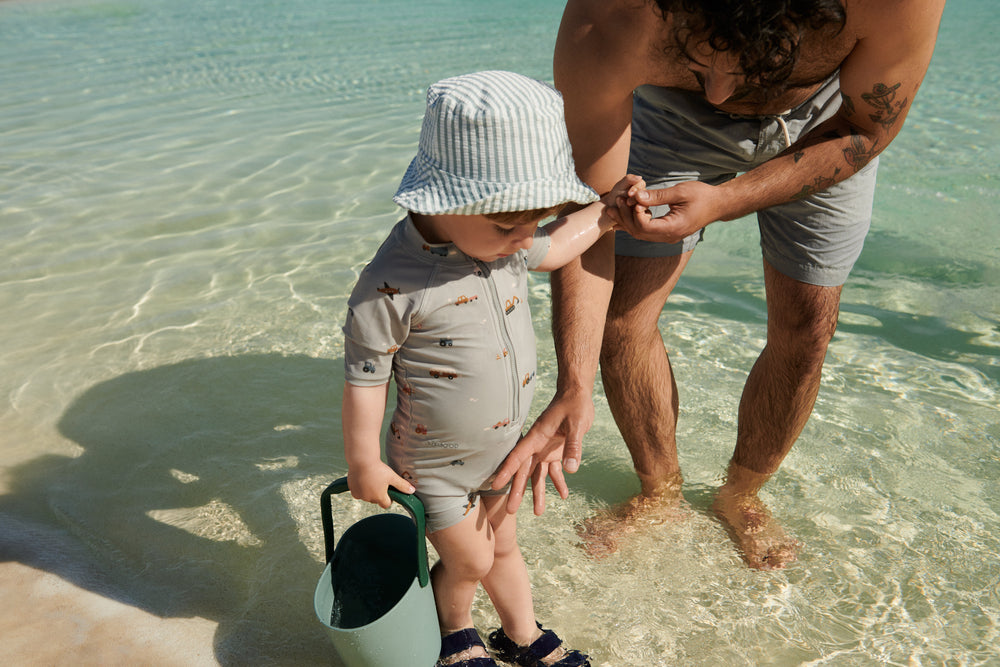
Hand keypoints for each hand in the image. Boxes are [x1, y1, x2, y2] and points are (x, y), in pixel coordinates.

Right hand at [347, 461, 414, 508]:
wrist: (362, 460)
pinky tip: (363, 479)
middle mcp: (369, 498)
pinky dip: (360, 488)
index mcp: (379, 497)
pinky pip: (357, 493)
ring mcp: (359, 495)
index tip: (389, 491)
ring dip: (369, 491)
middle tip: (380, 482)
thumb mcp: (392, 477)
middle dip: (378, 493)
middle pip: (376, 500)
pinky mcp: (352, 490)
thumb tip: (412, 491)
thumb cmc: (378, 468)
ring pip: (366, 496)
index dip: (389, 499)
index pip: (386, 504)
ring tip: (371, 478)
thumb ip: (402, 485)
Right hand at [492, 387, 593, 514]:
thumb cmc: (574, 405)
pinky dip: (558, 482)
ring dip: (539, 492)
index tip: (495, 485)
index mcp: (537, 437)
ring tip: (538, 513)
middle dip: (518, 490)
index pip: (518, 456)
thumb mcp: (577, 424)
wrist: (578, 395)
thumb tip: (572, 470)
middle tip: (511, 511)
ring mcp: (546, 449)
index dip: (506, 471)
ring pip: (538, 474)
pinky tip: (564, 495)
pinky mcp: (556, 451)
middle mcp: (538, 445)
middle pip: (525, 471)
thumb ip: (574, 446)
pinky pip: (555, 470)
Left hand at [620, 180, 725, 243]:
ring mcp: (668, 237)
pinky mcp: (667, 233)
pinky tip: (622, 216)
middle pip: (639, 233)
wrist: (718, 204)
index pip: (646, 226)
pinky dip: (634, 223)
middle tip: (617, 200)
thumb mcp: (681, 192)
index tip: (633, 197)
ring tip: (615, 207)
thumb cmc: (702, 195)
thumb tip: (636, 195)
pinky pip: (646, 232)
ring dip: (627, 220)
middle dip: (625, 217)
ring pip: (641, 234)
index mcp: (674, 228)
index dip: (635, 213)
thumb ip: (658, 196)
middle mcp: (669, 236)